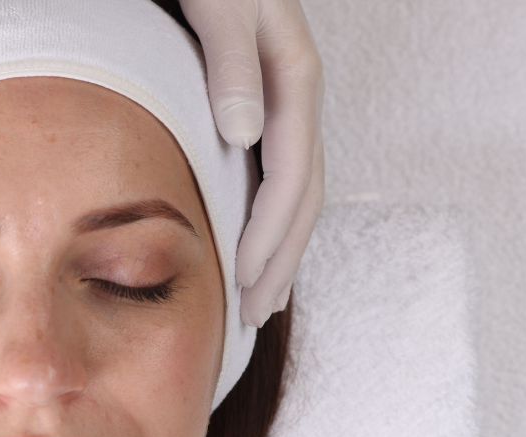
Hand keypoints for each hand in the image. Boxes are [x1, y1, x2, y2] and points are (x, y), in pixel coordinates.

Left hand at [180, 0, 324, 326]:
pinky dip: (267, 222)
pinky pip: (277, 177)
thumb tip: (243, 135)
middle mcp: (297, 96)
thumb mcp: (222, 6)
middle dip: (280, 261)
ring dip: (279, 253)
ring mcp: (284, 103)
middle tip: (251, 316)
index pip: (291, 175)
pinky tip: (251, 250)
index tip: (241, 280)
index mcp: (295, 77)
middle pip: (303, 196)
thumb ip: (233, 64)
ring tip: (257, 304)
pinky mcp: (264, 106)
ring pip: (295, 193)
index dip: (269, 234)